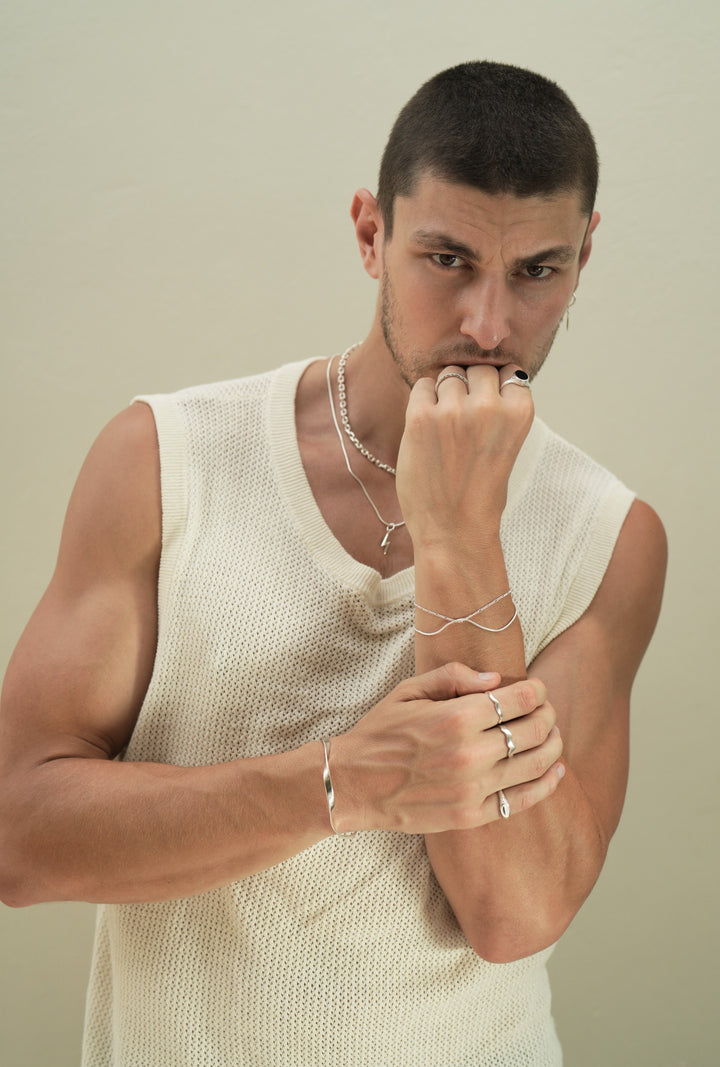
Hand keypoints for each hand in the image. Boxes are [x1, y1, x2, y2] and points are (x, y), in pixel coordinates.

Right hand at [330, 663, 563, 833]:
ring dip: (553, 747)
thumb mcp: (409, 690)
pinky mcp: (470, 816)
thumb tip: (496, 680)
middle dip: (547, 716)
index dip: (537, 691)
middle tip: (547, 711)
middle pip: (533, 730)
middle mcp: (469, 753)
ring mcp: (472, 789)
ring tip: (554, 737)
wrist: (352, 784)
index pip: (519, 700)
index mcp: (456, 717)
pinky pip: (520, 801)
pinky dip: (545, 785)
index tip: (539, 689)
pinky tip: (555, 772)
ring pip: (534, 765)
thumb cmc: (380, 732)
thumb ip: (454, 677)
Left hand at [396, 364, 533, 548]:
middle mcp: (488, 406)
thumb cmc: (480, 493)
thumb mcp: (507, 445)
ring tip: (444, 427)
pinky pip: (421, 386)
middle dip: (470, 386)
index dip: (496, 385)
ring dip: (444, 392)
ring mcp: (453, 410)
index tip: (488, 405)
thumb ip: (500, 410)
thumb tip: (481, 377)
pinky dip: (422, 400)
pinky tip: (426, 426)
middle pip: (478, 369)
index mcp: (519, 412)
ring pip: (448, 374)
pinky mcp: (420, 418)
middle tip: (462, 418)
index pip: (509, 371)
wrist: (454, 529)